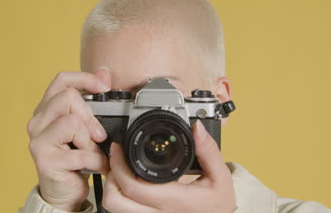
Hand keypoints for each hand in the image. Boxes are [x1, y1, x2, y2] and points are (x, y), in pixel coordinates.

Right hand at [27, 69, 110, 210]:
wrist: (64, 191)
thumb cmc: (74, 156)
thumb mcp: (86, 126)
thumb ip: (93, 100)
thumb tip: (104, 72)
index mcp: (47, 108)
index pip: (62, 80)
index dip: (84, 78)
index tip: (104, 88)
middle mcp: (38, 121)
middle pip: (68, 98)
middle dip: (91, 117)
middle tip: (99, 135)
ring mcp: (38, 141)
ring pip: (72, 122)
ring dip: (90, 140)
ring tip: (92, 152)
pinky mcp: (44, 160)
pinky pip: (80, 152)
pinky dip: (96, 161)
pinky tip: (96, 166)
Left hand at [102, 120, 235, 212]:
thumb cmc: (217, 205)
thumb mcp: (220, 178)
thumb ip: (208, 151)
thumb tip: (197, 127)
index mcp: (174, 202)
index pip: (132, 186)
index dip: (118, 165)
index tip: (118, 148)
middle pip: (115, 201)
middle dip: (110, 177)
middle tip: (116, 160)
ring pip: (115, 209)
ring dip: (114, 188)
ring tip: (121, 172)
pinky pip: (124, 212)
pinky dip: (121, 198)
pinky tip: (130, 186)